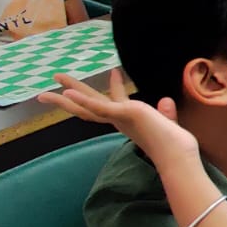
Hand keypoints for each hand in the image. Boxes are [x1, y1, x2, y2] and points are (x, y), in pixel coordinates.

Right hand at [39, 70, 198, 164]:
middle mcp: (118, 120)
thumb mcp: (167, 122)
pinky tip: (66, 93)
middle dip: (71, 95)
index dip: (115, 86)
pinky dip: (83, 100)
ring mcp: (117, 118)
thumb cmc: (175, 145)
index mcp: (126, 121)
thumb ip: (165, 112)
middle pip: (88, 106)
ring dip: (70, 91)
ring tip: (55, 76)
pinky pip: (98, 107)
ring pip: (86, 105)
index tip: (114, 71)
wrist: (177, 155)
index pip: (114, 103)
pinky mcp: (122, 114)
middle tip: (50, 90)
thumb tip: (165, 100)